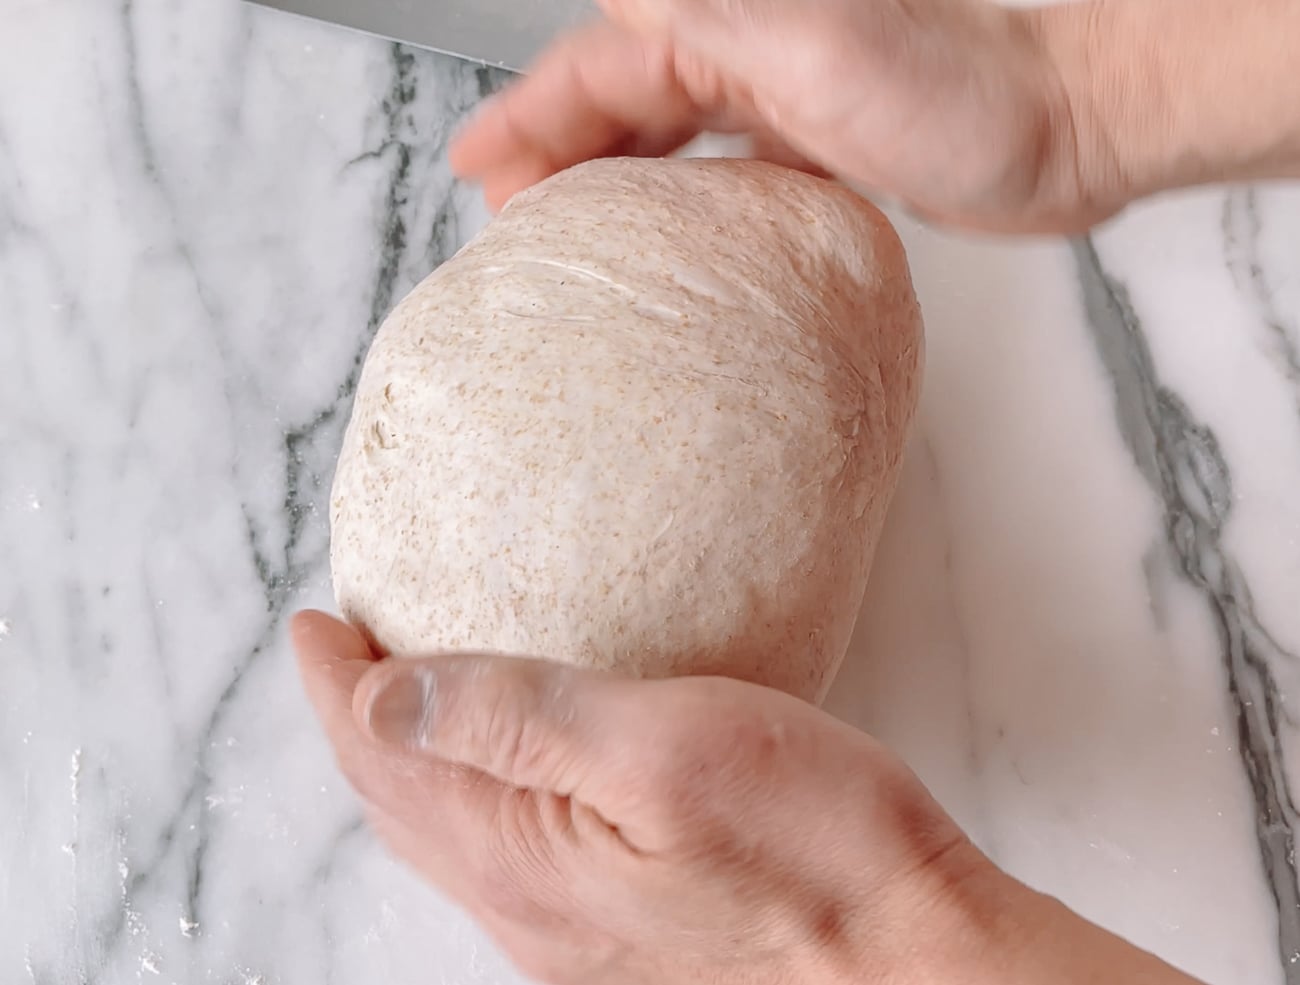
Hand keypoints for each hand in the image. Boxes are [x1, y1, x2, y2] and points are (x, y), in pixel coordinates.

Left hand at [292, 610, 1204, 984]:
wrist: (914, 961)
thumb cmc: (812, 842)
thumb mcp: (661, 751)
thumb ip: (518, 720)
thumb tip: (384, 694)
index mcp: (520, 855)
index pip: (386, 755)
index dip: (338, 684)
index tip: (316, 622)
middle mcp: (527, 907)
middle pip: (401, 803)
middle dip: (358, 721)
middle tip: (346, 649)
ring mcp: (570, 930)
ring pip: (446, 834)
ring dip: (408, 759)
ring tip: (402, 695)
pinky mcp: (617, 932)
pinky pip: (500, 856)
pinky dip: (467, 795)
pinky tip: (501, 769)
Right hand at [449, 0, 1116, 232]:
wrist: (1059, 124)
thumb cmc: (960, 90)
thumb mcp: (808, 44)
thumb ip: (698, 29)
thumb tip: (604, 15)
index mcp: (724, 17)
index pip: (595, 69)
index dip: (527, 116)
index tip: (477, 166)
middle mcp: (742, 48)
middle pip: (616, 100)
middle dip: (553, 152)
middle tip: (505, 216)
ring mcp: (775, 96)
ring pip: (657, 135)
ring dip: (604, 177)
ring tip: (561, 229)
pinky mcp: (811, 143)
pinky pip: (711, 167)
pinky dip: (672, 196)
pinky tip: (658, 232)